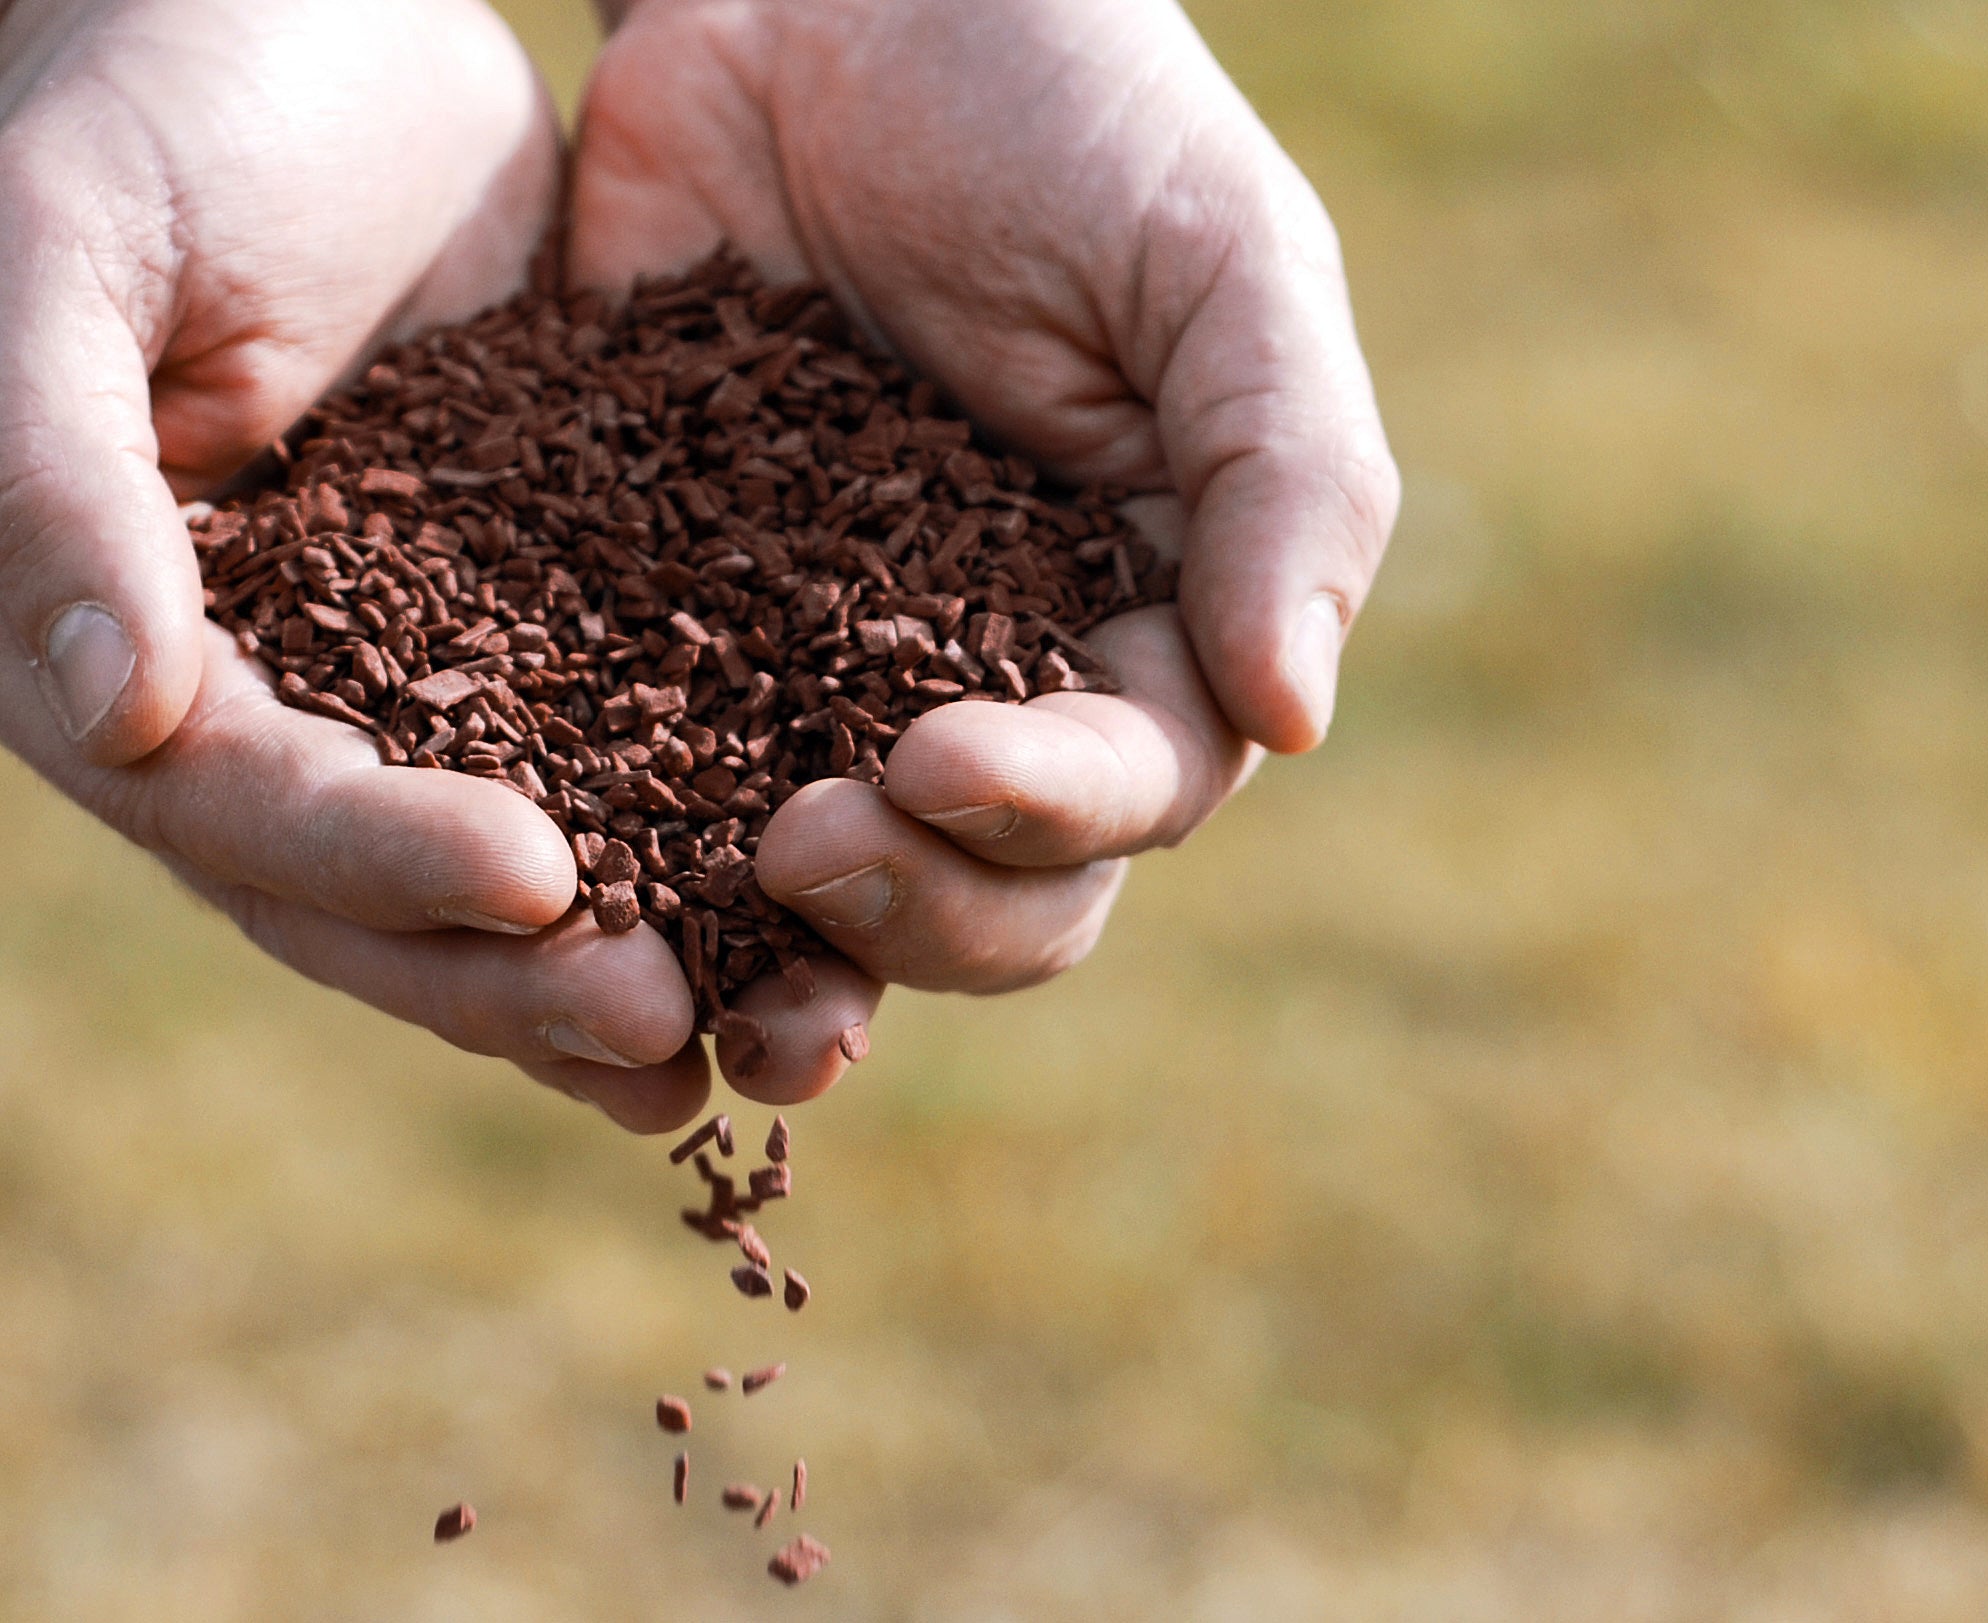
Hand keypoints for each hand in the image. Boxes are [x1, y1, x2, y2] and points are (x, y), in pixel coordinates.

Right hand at [0, 0, 715, 1130]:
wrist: (311, 16)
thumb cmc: (157, 99)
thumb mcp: (68, 253)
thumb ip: (58, 477)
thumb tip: (118, 711)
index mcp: (129, 638)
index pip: (242, 800)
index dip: (376, 857)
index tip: (536, 880)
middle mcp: (271, 698)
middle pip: (381, 894)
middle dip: (519, 975)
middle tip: (668, 1026)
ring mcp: (416, 673)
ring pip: (514, 869)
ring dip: (625, 965)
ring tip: (759, 1041)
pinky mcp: (548, 622)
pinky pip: (629, 761)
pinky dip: (705, 849)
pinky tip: (815, 927)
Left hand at [571, 0, 1400, 1098]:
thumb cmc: (1074, 116)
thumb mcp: (1228, 268)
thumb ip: (1286, 484)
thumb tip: (1292, 715)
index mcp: (1147, 626)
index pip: (1132, 787)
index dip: (1048, 815)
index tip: (939, 761)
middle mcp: (996, 682)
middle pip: (987, 885)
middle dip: (910, 913)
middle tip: (798, 850)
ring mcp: (823, 667)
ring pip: (816, 881)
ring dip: (762, 956)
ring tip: (677, 980)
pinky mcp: (669, 622)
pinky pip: (637, 764)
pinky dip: (602, 840)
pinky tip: (540, 870)